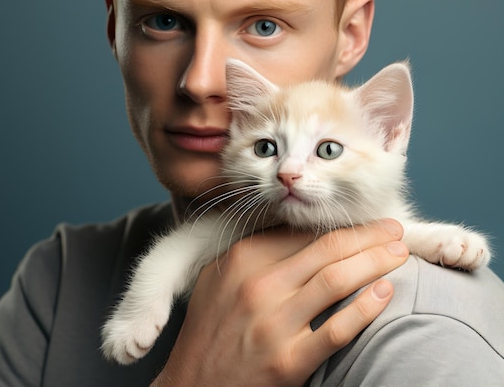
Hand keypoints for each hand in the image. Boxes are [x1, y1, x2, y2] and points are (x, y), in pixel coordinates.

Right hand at [151, 219, 407, 385]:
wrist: (191, 385)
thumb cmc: (209, 328)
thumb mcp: (219, 277)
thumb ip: (254, 251)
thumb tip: (296, 231)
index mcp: (243, 258)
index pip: (302, 231)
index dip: (339, 222)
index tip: (364, 219)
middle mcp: (259, 284)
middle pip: (325, 248)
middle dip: (367, 235)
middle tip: (394, 229)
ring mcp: (274, 323)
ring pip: (336, 280)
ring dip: (374, 262)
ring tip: (399, 254)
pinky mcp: (287, 361)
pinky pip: (336, 330)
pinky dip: (364, 309)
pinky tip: (384, 293)